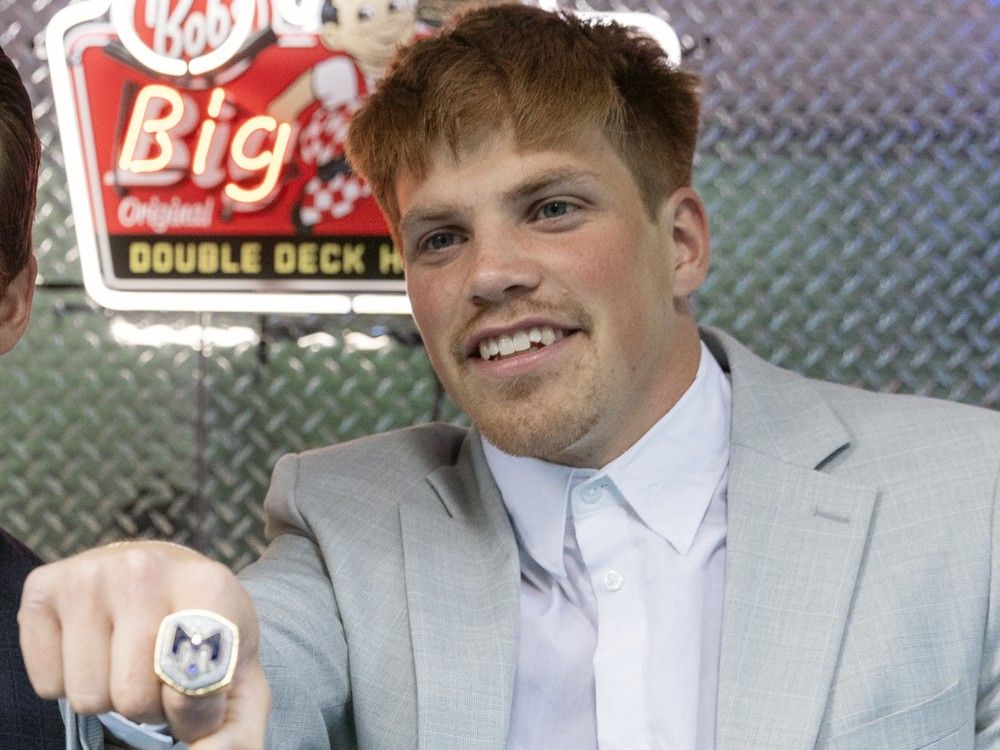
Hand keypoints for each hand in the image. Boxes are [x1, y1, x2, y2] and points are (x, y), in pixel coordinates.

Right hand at [19, 541, 269, 748]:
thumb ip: (238, 731)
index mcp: (207, 584)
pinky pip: (47, 684)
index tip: (202, 685)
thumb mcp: (239, 676)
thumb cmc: (202, 634)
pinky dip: (70, 680)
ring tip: (130, 658)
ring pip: (88, 697)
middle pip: (133, 699)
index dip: (195, 709)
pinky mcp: (44, 587)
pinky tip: (97, 645)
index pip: (193, 684)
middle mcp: (145, 569)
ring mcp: (91, 575)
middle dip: (151, 704)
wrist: (170, 577)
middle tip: (161, 670)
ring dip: (111, 694)